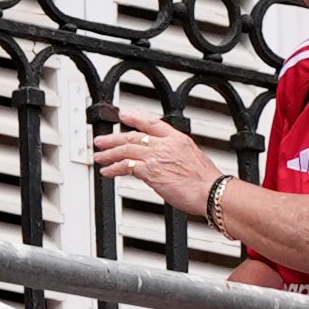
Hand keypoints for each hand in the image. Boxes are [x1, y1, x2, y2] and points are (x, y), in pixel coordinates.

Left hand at [87, 107, 219, 219]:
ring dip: (109, 154)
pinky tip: (107, 171)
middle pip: (133, 136)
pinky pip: (126, 167)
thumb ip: (176, 155)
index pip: (151, 123)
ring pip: (126, 150)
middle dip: (114, 139)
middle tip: (101, 141)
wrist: (210, 191)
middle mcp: (165, 144)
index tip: (123, 116)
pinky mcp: (150, 172)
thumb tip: (165, 162)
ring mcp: (156, 157)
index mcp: (177, 138)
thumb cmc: (206, 181)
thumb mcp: (193, 158)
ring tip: (99, 157)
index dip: (135, 118)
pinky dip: (114, 169)